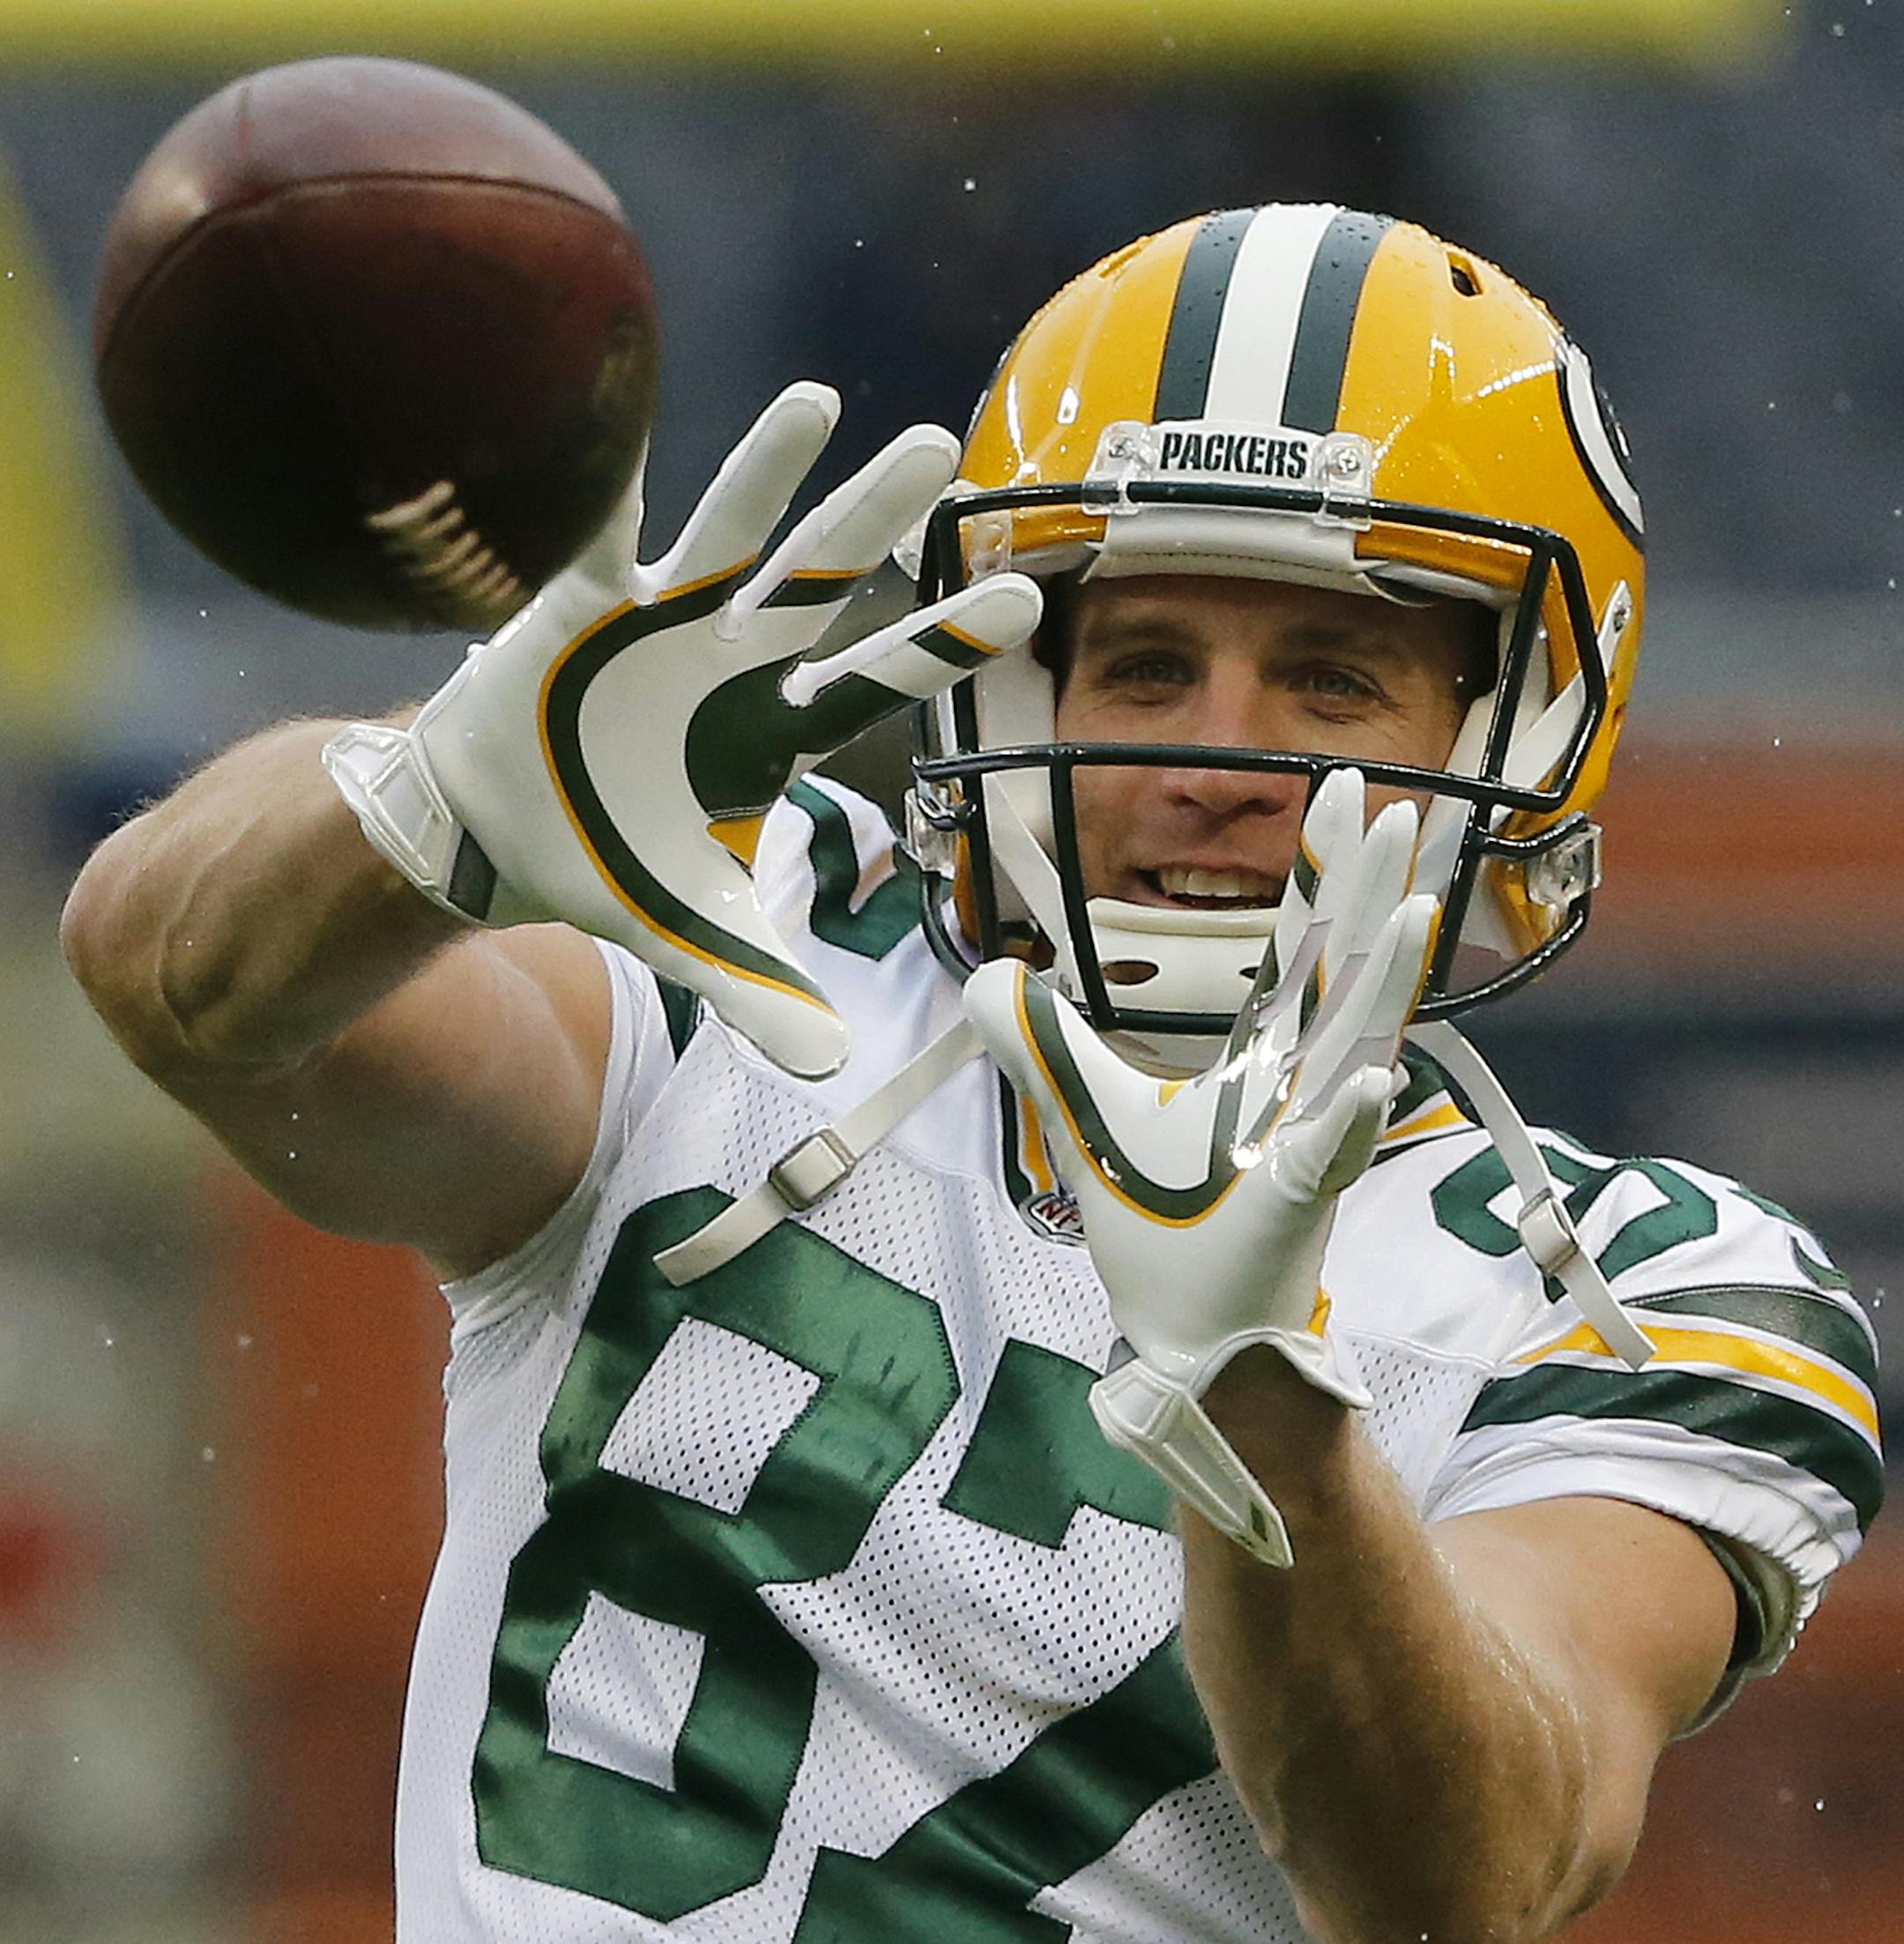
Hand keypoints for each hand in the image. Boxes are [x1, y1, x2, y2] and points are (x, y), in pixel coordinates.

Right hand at [325, 382, 1040, 1077]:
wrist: (498, 833)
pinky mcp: (576, 607)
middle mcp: (733, 660)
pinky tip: (620, 419)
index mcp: (771, 730)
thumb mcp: (690, 933)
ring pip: (725, 536)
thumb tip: (829, 1065)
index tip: (1023, 595)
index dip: (940, 639)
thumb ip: (760, 986)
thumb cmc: (611, 862)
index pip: (873, 678)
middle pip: (818, 580)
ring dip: (769, 473)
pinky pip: (596, 539)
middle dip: (873, 519)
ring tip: (820, 400)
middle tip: (942, 448)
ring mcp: (658, 623)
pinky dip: (606, 488)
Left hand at [962, 770, 1436, 1564]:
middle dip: (1370, 892)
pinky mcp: (1293, 1213)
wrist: (1186, 1340)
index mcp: (1261, 1061)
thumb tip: (989, 972)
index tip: (1342, 786)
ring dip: (1387, 985)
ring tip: (1418, 915)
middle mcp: (1298, 1090)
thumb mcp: (1085, 1118)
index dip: (1320, 868)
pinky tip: (1370, 1083)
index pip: (1300, 945)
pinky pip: (1326, 1160)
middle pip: (1343, 974)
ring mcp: (1304, 1148)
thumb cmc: (1161, 1232)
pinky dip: (1347, 1123)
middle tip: (1401, 807)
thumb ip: (1042, 1044)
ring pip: (1357, 1052)